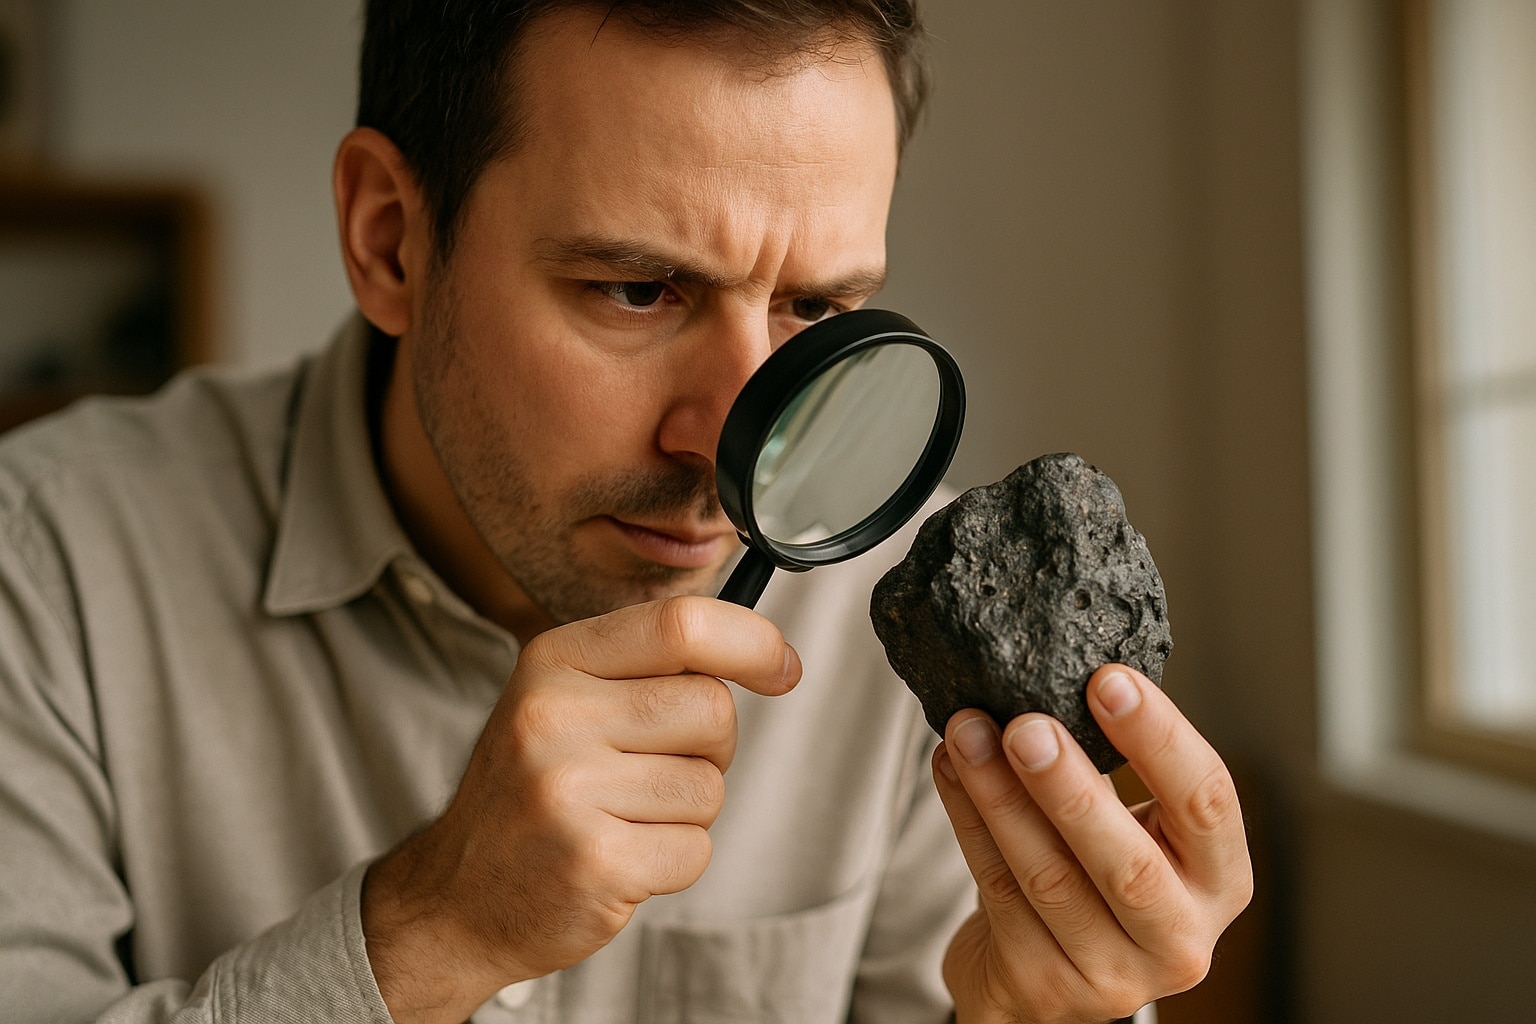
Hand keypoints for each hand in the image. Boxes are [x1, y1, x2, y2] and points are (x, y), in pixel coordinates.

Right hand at [361, 596, 800, 1023]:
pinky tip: (618, 859)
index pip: (681, 624)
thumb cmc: (533, 792)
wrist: (458, 899)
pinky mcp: (596, 863)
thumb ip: (648, 668)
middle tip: (654, 771)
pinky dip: (673, 861)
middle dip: (711, 746)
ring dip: (687, 811)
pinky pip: (696, 849)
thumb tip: (768, 655)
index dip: (752, 642)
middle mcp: (554, 716)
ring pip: (709, 786)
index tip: (782, 667)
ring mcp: (570, 791)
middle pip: (712, 708)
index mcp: (553, 661)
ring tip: (621, 818)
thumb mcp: (565, 701)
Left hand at [933, 665, 1251, 1023]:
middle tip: (1025, 725)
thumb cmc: (1094, 877)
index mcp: (1219, 879)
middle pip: (1129, 865)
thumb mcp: (1131, 827)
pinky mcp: (1045, 986)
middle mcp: (1181, 938)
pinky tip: (952, 770)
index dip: (1159, 739)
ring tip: (966, 732)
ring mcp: (1114, 975)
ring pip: (1050, 879)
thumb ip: (1112, 766)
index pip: (1207, 804)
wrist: (1041, 974)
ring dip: (999, 796)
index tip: (1107, 680)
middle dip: (1069, 787)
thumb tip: (1050, 670)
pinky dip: (970, 822)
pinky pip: (998, 891)